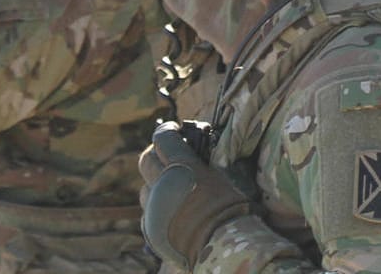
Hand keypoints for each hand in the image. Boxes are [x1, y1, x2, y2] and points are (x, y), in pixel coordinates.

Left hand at [140, 121, 251, 268]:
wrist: (229, 251)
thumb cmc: (235, 211)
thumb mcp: (229, 177)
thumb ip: (211, 160)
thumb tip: (208, 147)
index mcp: (182, 168)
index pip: (163, 138)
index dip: (168, 131)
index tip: (173, 129)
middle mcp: (162, 186)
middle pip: (147, 160)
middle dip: (156, 153)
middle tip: (167, 153)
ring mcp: (154, 210)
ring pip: (145, 188)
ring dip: (155, 184)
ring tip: (171, 187)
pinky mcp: (152, 232)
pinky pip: (148, 213)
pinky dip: (158, 210)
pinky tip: (172, 212)